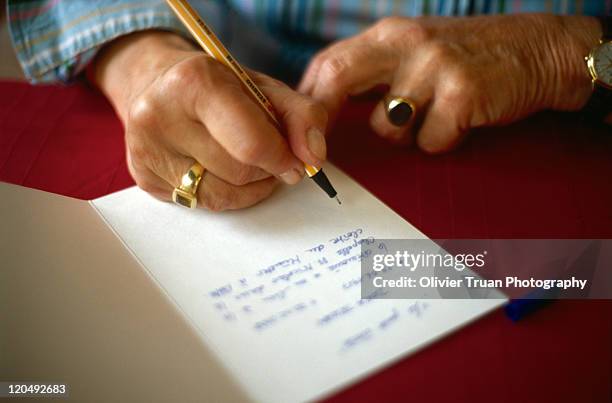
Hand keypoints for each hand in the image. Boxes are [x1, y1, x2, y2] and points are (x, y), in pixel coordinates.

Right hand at [93, 31, 326, 209]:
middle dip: (265, 169)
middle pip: (240, 172)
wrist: (158, 84)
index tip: (295, 160)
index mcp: (194, 82)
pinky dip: (225, 194)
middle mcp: (159, 115)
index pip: (252, 144)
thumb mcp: (266, 88)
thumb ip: (303, 116)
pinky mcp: (143, 178)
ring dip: (248, 187)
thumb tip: (314, 158)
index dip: (283, 158)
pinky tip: (222, 171)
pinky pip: (202, 203)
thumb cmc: (220, 87)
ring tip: (247, 162)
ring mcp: (145, 150)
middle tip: (269, 154)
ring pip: (221, 195)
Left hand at [299, 14, 600, 152]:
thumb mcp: (412, 53)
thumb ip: (371, 75)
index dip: (306, 102)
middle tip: (318, 156)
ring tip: (431, 120)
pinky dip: (439, 144)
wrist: (535, 51)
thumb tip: (322, 112)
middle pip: (338, 78)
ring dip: (402, 139)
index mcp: (387, 35)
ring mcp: (433, 66)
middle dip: (319, 121)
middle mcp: (404, 43)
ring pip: (386, 126)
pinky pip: (428, 142)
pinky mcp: (462, 93)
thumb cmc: (464, 60)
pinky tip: (459, 124)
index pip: (328, 64)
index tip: (298, 135)